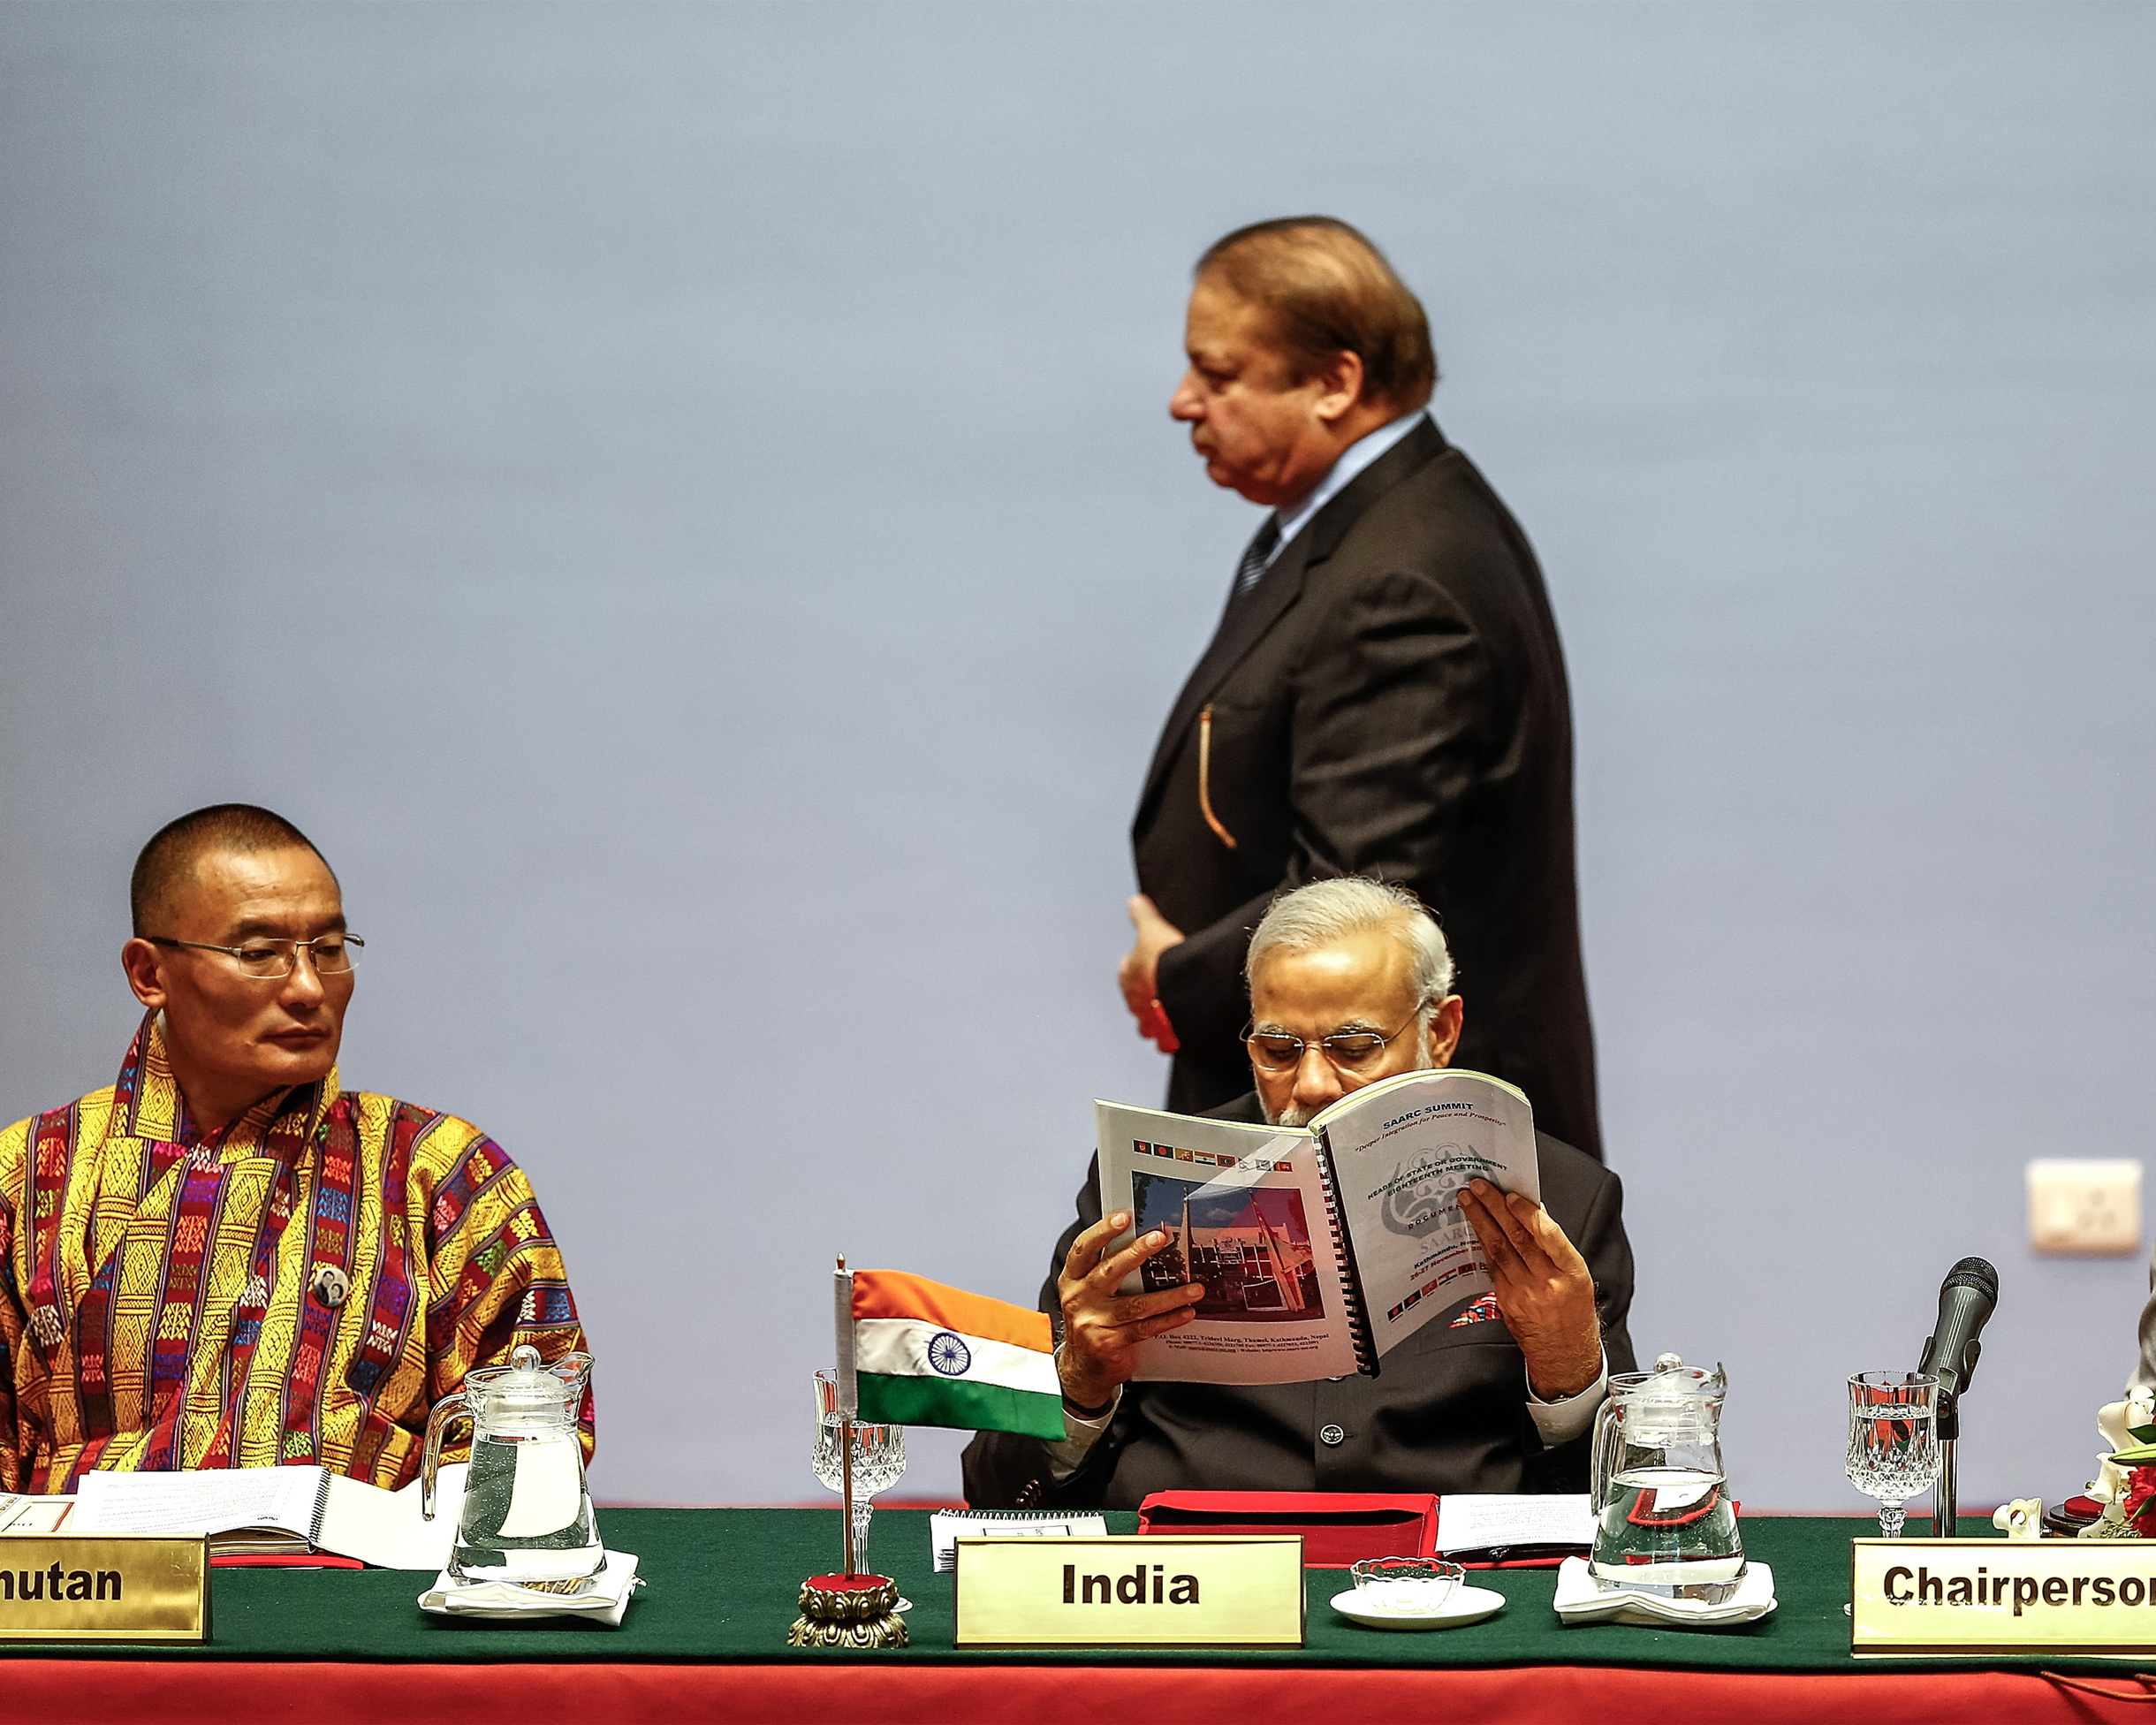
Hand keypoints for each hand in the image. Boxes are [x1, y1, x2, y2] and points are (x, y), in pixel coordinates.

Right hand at [1056, 1209, 1204, 1409]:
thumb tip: (1141, 1241)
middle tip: (1160, 1238)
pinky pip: (1144, 1328)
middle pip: (1109, 1271)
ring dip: (1169, 1295)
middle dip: (1136, 1252)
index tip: (1123, 1217)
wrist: (1082, 1368)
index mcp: (1072, 1280)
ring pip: (1136, 1304)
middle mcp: (1078, 1298)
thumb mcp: (1088, 1293)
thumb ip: (1105, 1270)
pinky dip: (1168, 1319)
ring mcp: (1092, 1322)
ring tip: (1194, 1287)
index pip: (1083, 1249)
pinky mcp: (1108, 1343)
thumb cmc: (1091, 1321)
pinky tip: (1186, 1312)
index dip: (1102, 1231)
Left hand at [1118, 895, 1185, 1051]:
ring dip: (1156, 1021)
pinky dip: (1172, 1037)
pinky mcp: (1166, 1036)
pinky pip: (1166, 1040)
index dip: (1138, 969)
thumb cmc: (1165, 959)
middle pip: (1137, 1001)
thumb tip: (1135, 901)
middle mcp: (1133, 1001)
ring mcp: (1148, 1021)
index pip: (1127, 972)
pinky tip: (1181, 1034)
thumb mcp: (1153, 929)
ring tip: (1169, 1018)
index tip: (1150, 967)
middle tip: (1162, 993)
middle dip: (1147, 998)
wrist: (1184, 987)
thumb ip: (1143, 916)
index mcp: (1127, 976)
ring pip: (1148, 1024)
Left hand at [1458, 1179, 1601, 1401]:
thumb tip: (1535, 1211)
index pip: (1548, 1237)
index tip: (1511, 1196)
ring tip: (1469, 1200)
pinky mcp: (1506, 1302)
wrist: (1564, 1354)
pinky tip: (1475, 1228)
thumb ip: (1556, 1246)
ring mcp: (1524, 1294)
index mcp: (1573, 1273)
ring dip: (1481, 1220)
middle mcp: (1548, 1283)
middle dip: (1495, 1207)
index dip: (1528, 1214)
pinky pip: (1493, 1266)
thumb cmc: (1574, 1310)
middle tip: (1479, 1186)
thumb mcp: (1578, 1277)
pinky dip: (1483, 1243)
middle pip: (1517, 1238)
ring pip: (1499, 1249)